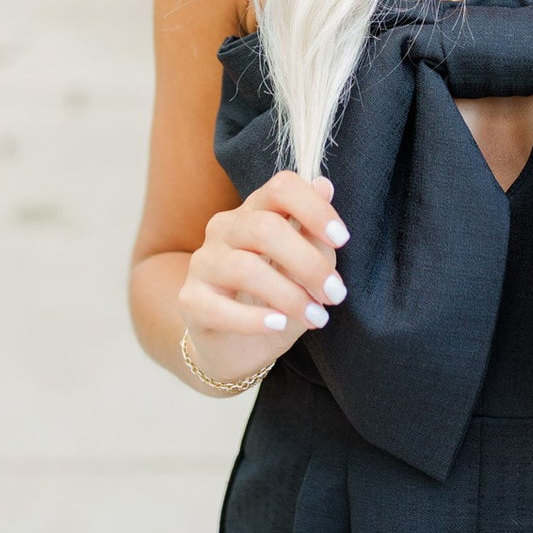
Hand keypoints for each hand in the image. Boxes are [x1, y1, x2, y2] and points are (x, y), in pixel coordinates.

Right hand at [178, 170, 348, 387]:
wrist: (237, 346)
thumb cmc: (275, 299)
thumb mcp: (303, 269)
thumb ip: (312, 234)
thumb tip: (324, 185)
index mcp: (254, 211)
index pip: (280, 188)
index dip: (314, 207)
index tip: (342, 239)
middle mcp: (224, 229)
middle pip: (265, 228)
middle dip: (308, 263)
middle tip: (334, 294)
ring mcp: (203, 263)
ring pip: (245, 268)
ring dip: (289, 296)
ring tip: (316, 318)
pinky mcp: (190, 300)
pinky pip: (220, 308)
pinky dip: (254, 319)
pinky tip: (278, 325)